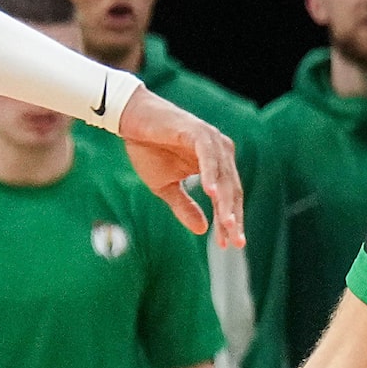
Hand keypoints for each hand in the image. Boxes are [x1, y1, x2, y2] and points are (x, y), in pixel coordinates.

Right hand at [115, 87, 243, 246]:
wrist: (132, 122)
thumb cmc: (150, 151)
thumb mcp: (166, 187)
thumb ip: (185, 206)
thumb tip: (201, 230)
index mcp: (217, 166)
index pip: (228, 198)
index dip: (229, 221)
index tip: (230, 245)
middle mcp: (222, 154)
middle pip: (232, 190)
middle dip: (232, 217)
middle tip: (234, 242)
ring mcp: (213, 142)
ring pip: (223, 176)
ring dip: (225, 201)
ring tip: (227, 224)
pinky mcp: (199, 133)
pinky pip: (208, 156)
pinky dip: (210, 173)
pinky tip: (210, 192)